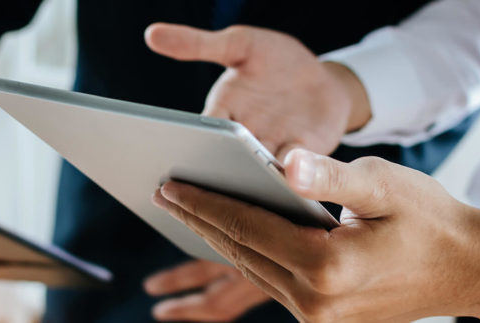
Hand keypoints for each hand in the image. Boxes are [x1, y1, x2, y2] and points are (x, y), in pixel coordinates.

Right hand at [144, 23, 370, 159]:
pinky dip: (288, 172)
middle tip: (213, 171)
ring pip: (254, 169)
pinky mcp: (301, 156)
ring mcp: (269, 150)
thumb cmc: (276, 62)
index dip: (190, 140)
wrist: (326, 82)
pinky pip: (291, 170)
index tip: (181, 147)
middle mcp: (242, 138)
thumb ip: (199, 44)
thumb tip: (152, 34)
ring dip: (252, 174)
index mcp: (221, 114)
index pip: (198, 132)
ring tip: (251, 175)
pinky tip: (287, 169)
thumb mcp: (239, 45)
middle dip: (218, 164)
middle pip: (223, 158)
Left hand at [152, 149, 479, 321]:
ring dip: (220, 240)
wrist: (468, 268)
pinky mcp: (323, 319)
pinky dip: (248, 255)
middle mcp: (315, 303)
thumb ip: (329, 176)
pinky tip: (233, 236)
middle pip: (242, 252)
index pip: (247, 229)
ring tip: (190, 211)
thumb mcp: (384, 186)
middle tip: (167, 193)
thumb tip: (286, 162)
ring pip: (253, 270)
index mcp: (327, 269)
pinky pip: (271, 282)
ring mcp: (318, 318)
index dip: (206, 203)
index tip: (171, 184)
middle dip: (201, 221)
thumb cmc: (431, 220)